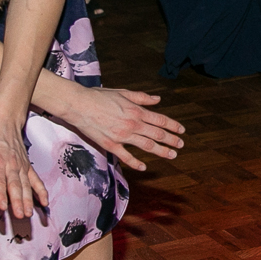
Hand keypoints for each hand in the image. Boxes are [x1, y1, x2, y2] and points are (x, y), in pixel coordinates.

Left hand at [0, 102, 47, 221]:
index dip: (0, 193)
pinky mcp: (28, 167)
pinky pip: (36, 180)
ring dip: (28, 200)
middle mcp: (11, 165)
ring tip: (28, 213)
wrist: (4, 122)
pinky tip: (44, 202)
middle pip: (15, 185)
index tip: (3, 206)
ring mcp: (22, 166)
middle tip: (19, 215)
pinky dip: (41, 191)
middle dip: (18, 201)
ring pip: (26, 185)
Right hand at [52, 85, 183, 170]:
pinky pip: (127, 156)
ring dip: (161, 151)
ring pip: (147, 146)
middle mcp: (133, 124)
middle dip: (171, 140)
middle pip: (157, 134)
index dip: (173, 126)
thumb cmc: (99, 96)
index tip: (182, 131)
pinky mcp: (111, 145)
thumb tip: (157, 99)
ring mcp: (122, 136)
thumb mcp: (123, 92)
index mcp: (136, 111)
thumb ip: (141, 97)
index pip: (160, 120)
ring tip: (172, 155)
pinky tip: (144, 166)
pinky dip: (136, 163)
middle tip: (181, 145)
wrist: (78, 105)